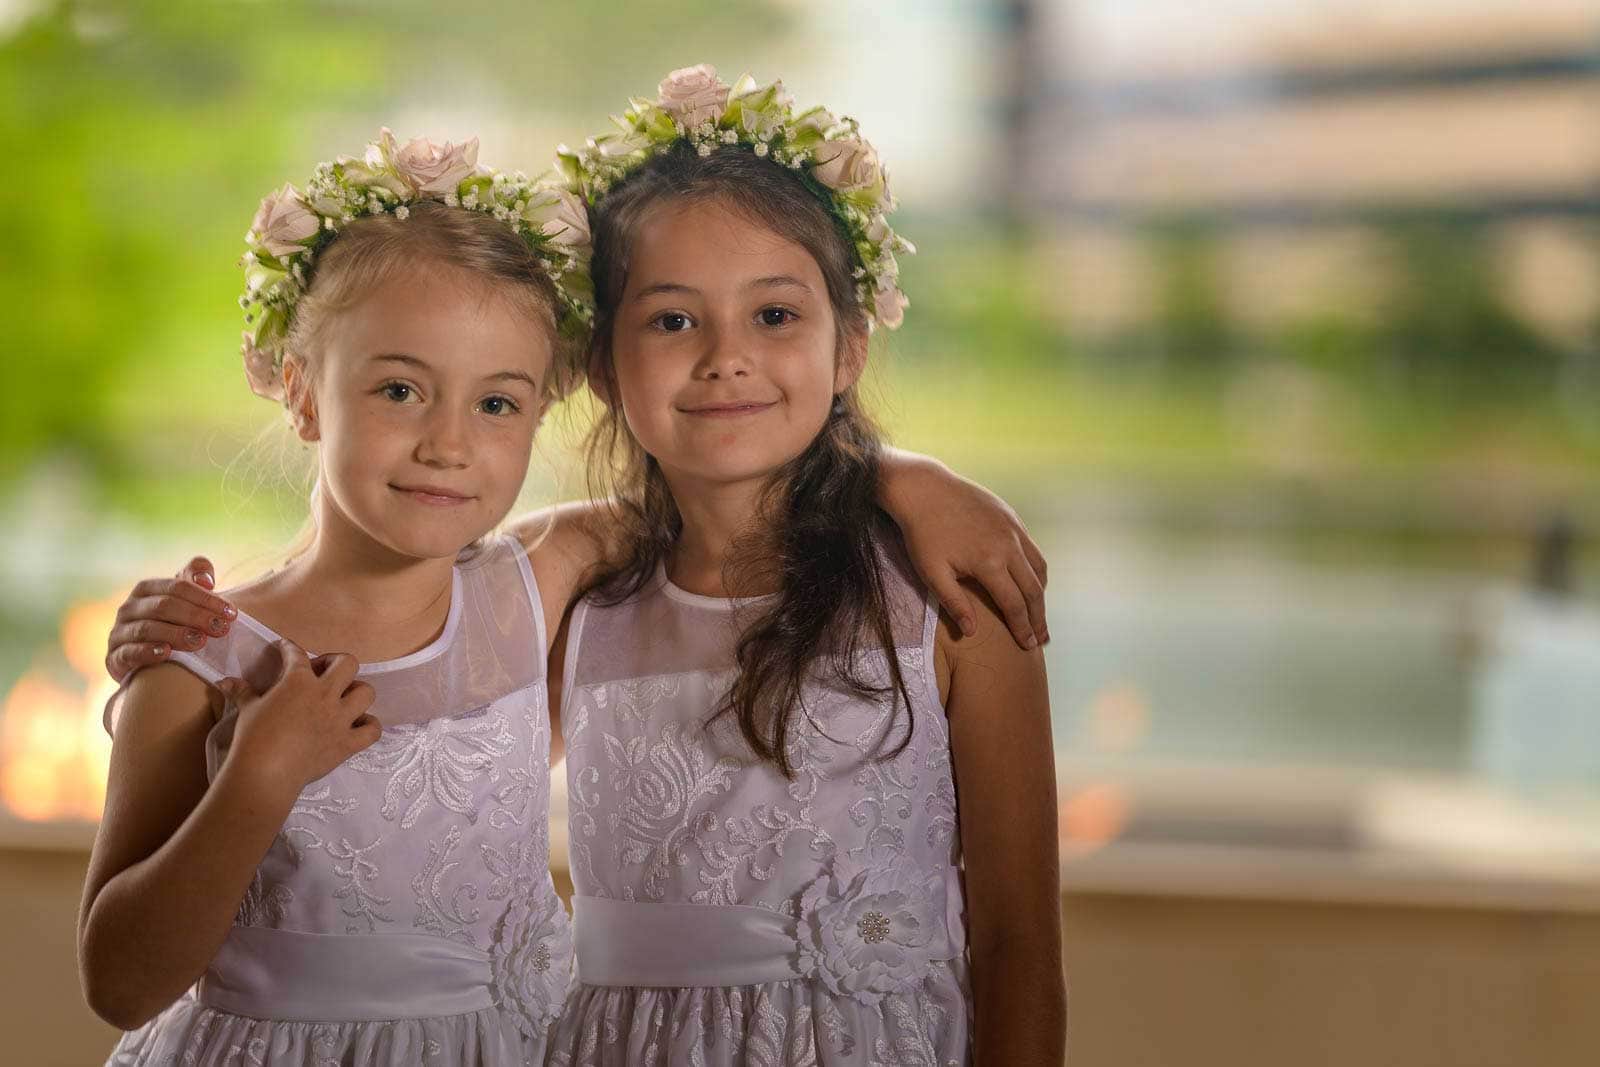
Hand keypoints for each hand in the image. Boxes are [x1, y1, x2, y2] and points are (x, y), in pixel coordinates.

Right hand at [105, 557, 236, 682]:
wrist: (143, 661)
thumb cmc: (172, 623)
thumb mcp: (183, 599)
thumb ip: (195, 579)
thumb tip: (206, 579)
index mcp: (146, 589)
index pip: (177, 587)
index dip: (205, 598)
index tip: (231, 613)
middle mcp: (129, 608)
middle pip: (164, 606)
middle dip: (196, 616)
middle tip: (221, 628)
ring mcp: (119, 632)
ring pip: (147, 628)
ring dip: (176, 634)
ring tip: (200, 641)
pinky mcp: (114, 657)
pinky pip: (128, 652)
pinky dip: (147, 651)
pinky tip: (166, 653)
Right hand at [221, 641, 380, 796]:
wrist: (265, 772)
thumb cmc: (253, 738)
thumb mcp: (247, 710)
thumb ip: (242, 692)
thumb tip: (225, 681)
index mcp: (298, 681)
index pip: (297, 654)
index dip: (289, 648)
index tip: (286, 648)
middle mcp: (325, 695)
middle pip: (347, 663)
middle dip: (335, 662)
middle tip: (322, 673)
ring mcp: (340, 719)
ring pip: (366, 692)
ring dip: (356, 692)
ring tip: (342, 699)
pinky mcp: (348, 743)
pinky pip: (372, 730)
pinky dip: (369, 726)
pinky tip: (357, 725)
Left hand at [892, 461, 1048, 648]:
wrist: (925, 489)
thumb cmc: (923, 534)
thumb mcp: (931, 573)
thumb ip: (954, 603)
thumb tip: (972, 632)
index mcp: (990, 562)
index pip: (1014, 604)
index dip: (1023, 628)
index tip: (1028, 646)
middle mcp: (1009, 545)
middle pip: (1034, 589)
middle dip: (1039, 617)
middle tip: (1042, 638)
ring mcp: (1014, 529)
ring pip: (1039, 567)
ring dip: (1041, 592)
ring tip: (1039, 612)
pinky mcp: (1012, 517)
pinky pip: (1032, 548)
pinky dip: (1036, 569)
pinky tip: (1029, 579)